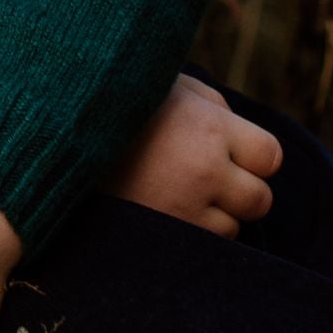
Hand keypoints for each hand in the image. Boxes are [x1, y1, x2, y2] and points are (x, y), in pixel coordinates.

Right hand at [100, 71, 282, 238]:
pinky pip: (202, 246)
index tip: (234, 150)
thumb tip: (239, 126)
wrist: (61, 135)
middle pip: (260, 200)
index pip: (271, 156)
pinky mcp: (164, 237)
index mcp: (209, 127)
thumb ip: (213, 104)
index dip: (255, 155)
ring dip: (214, 214)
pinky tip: (165, 207)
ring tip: (177, 189)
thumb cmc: (121, 103)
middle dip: (241, 190)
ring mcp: (185, 210)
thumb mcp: (170, 86)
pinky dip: (192, 232)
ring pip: (232, 228)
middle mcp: (205, 171)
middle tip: (208, 176)